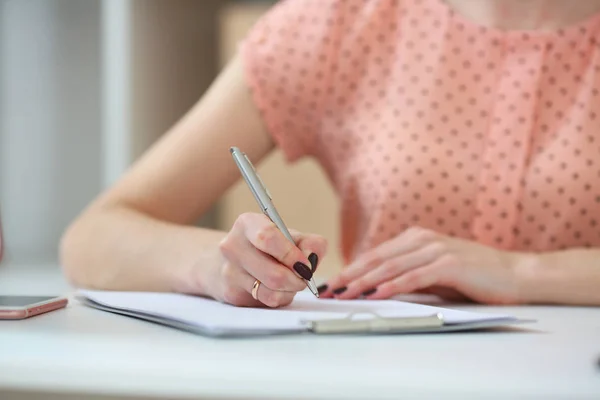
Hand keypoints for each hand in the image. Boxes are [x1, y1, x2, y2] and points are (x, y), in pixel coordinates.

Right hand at [209, 213, 326, 307]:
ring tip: (291, 282)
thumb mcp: (290, 237)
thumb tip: (311, 259)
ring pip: (271, 291)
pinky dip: (281, 297)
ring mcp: (229, 271)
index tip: (306, 264)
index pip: (268, 237)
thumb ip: (310, 244)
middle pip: (273, 273)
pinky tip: (279, 289)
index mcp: (247, 224)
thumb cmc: (268, 247)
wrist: (233, 262)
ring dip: (290, 290)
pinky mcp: (232, 293)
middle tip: (304, 277)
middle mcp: (233, 246)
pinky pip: (267, 301)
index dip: (291, 254)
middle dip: (297, 279)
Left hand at [319, 227, 522, 304]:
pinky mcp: (449, 265)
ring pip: (391, 266)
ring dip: (365, 281)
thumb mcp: (434, 272)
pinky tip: (376, 295)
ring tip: (345, 294)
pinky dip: (392, 286)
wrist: (515, 275)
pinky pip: (414, 277)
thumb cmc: (473, 276)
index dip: (352, 268)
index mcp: (416, 238)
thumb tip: (375, 287)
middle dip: (350, 275)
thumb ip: (408, 273)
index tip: (333, 282)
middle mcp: (423, 240)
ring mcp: (436, 250)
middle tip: (329, 289)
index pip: (376, 254)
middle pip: (377, 259)